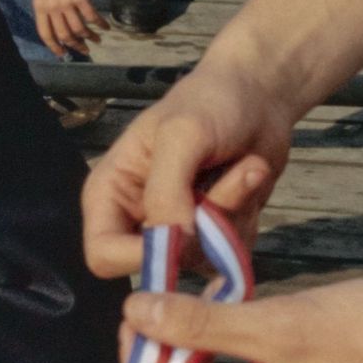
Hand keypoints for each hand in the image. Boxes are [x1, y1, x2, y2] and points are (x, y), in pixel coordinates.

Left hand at [34, 0, 104, 58]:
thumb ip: (48, 5)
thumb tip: (58, 21)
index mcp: (39, 6)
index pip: (45, 33)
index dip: (54, 46)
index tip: (62, 54)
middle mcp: (51, 8)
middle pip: (65, 35)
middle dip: (76, 46)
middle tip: (85, 50)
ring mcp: (66, 3)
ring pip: (79, 29)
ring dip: (90, 37)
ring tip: (97, 40)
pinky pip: (92, 17)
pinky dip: (100, 24)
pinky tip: (105, 27)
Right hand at [82, 59, 292, 278]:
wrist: (260, 96)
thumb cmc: (209, 104)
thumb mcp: (181, 137)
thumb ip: (167, 193)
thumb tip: (173, 247)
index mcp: (109, 194)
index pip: (102, 255)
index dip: (138, 257)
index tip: (182, 237)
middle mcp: (138, 219)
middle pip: (158, 265)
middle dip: (198, 231)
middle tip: (219, 184)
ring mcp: (179, 229)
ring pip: (202, 259)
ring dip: (231, 215)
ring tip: (241, 167)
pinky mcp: (215, 234)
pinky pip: (232, 253)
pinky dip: (248, 215)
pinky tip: (248, 177)